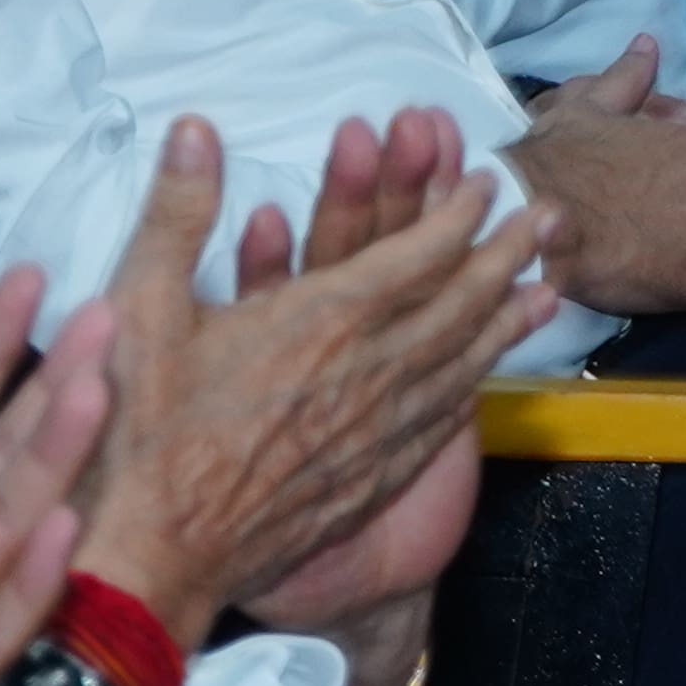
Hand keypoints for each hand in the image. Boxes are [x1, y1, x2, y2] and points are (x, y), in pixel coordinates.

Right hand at [73, 113, 564, 644]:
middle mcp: (367, 372)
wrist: (153, 558)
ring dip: (507, 320)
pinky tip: (485, 377)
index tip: (487, 180)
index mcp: (322, 320)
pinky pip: (440, 421)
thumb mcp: (140, 305)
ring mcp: (376, 432)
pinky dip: (474, 386)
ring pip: (462, 363)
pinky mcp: (370, 480)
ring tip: (547, 289)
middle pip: (460, 303)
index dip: (457, 212)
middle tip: (549, 217)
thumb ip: (179, 212)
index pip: (416, 253)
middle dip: (506, 254)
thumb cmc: (137, 430)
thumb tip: (197, 128)